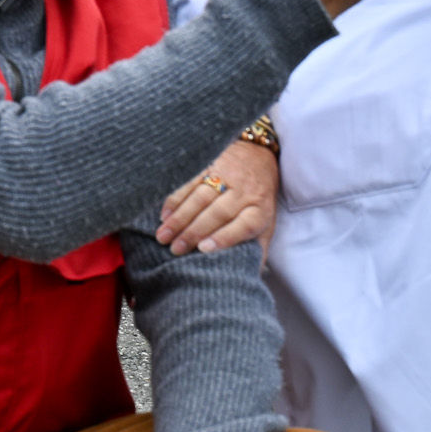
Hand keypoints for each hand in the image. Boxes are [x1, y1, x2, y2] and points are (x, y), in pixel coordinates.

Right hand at [156, 137, 278, 256]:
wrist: (256, 154)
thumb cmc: (259, 197)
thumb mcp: (267, 222)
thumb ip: (258, 247)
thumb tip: (249, 277)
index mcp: (261, 209)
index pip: (243, 225)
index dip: (223, 238)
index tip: (203, 249)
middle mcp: (244, 191)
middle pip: (217, 213)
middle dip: (193, 232)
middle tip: (175, 249)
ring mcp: (226, 175)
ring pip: (199, 197)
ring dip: (179, 217)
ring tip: (163, 235)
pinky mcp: (209, 163)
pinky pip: (189, 182)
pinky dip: (174, 199)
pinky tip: (164, 214)